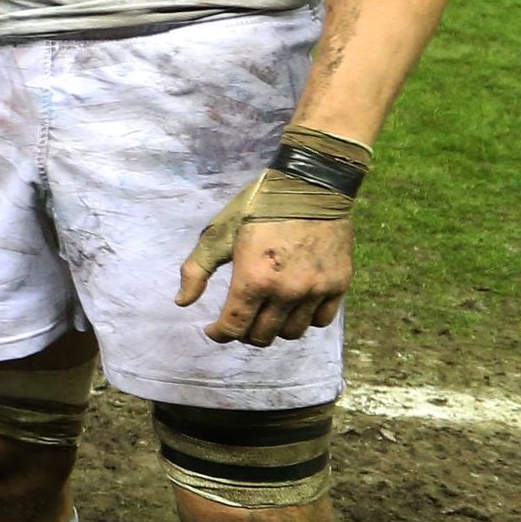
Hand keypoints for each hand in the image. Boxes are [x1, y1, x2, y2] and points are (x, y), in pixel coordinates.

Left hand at [178, 212, 352, 345]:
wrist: (311, 186)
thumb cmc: (259, 207)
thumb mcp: (219, 233)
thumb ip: (197, 270)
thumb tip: (182, 302)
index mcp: (254, 279)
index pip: (234, 327)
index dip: (219, 333)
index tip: (214, 330)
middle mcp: (286, 291)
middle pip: (262, 335)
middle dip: (244, 333)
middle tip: (240, 320)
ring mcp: (315, 290)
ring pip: (292, 333)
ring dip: (274, 329)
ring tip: (266, 314)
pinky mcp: (339, 284)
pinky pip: (321, 320)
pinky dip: (305, 319)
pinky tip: (293, 307)